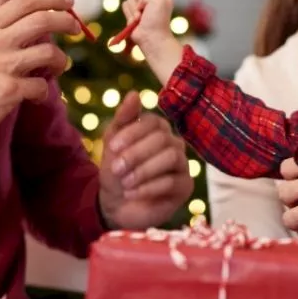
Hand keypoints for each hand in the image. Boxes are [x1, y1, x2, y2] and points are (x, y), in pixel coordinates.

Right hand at [0, 0, 78, 139]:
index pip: (25, 2)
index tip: (69, 2)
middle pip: (41, 21)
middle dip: (66, 22)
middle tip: (76, 28)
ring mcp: (1, 65)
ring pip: (48, 53)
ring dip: (60, 61)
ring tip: (57, 68)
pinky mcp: (7, 90)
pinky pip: (40, 86)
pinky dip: (43, 92)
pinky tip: (36, 96)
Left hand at [98, 92, 193, 228]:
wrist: (115, 205)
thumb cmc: (116, 171)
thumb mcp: (112, 143)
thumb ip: (123, 118)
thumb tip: (134, 93)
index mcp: (157, 130)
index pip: (153, 121)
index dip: (133, 133)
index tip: (112, 147)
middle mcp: (174, 144)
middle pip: (163, 139)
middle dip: (136, 154)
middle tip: (117, 168)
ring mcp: (182, 165)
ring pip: (172, 157)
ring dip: (144, 170)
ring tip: (125, 183)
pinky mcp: (185, 187)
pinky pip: (173, 181)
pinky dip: (149, 187)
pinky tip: (132, 193)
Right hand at [122, 0, 174, 50]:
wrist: (150, 38)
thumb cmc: (157, 20)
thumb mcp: (158, 1)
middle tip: (142, 5)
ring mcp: (141, 4)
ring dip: (134, 8)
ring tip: (141, 17)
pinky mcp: (132, 11)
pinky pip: (125, 5)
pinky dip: (129, 14)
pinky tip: (136, 21)